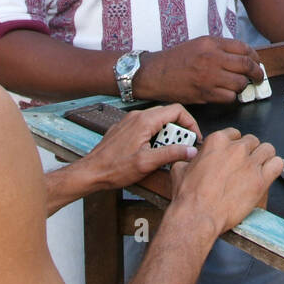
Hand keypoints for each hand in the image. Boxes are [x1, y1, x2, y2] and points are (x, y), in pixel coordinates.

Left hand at [77, 104, 202, 192]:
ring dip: (165, 136)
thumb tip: (191, 150)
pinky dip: (154, 137)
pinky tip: (150, 153)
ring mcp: (129, 122)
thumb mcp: (147, 163)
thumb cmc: (114, 168)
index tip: (193, 138)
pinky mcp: (124, 129)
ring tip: (163, 154)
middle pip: (168, 116)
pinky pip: (146, 127)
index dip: (190, 123)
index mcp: (145, 121)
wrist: (90, 172)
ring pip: (157, 122)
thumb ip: (171, 154)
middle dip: (178, 132)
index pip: (177, 111)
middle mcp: (137, 116)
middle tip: (179, 149)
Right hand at [135, 36, 259, 103]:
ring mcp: (209, 77)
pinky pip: (229, 97)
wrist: (155, 74)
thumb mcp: (199, 44)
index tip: (257, 62)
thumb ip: (220, 48)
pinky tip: (227, 93)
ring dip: (243, 86)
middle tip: (258, 77)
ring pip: (240, 83)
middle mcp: (212, 58)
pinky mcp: (205, 93)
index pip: (244, 48)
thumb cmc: (176, 59)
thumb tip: (243, 57)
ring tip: (239, 86)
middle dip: (257, 73)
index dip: (255, 57)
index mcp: (211, 44)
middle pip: (246, 65)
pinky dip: (232, 97)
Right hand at [167, 128, 282, 236]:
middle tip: (245, 164)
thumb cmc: (189, 197)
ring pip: (268, 149)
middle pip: (252, 141)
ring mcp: (250, 164)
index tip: (234, 153)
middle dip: (249, 152)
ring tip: (259, 167)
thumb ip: (189, 159)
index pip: (234, 134)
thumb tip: (190, 159)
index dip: (235, 144)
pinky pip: (278, 164)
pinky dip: (275, 167)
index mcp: (217, 142)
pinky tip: (269, 173)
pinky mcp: (261, 180)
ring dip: (264, 157)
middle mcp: (236, 150)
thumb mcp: (180, 170)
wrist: (198, 216)